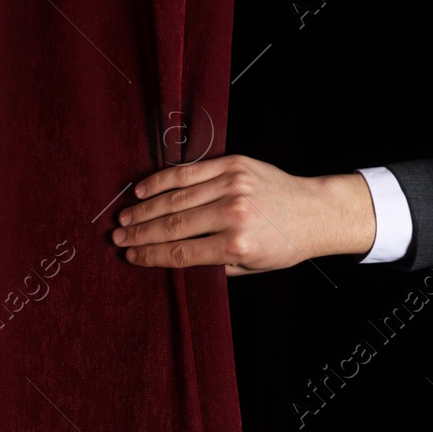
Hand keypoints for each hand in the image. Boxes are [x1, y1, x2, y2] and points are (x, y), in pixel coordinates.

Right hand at [113, 155, 375, 274]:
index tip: (130, 257)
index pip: (180, 252)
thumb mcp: (250, 267)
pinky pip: (189, 171)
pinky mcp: (234, 164)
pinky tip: (143, 190)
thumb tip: (171, 260)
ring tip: (125, 218)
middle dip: (139, 233)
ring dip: (145, 208)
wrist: (315, 211)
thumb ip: (212, 264)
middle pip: (172, 225)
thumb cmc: (284, 244)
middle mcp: (233, 214)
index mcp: (236, 245)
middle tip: (117, 238)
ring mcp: (232, 185)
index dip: (150, 255)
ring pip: (176, 197)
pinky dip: (163, 180)